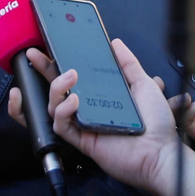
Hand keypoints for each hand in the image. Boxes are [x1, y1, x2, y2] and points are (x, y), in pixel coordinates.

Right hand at [8, 39, 179, 195]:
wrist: (160, 152)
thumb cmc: (156, 122)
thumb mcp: (144, 84)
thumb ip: (128, 64)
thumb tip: (114, 43)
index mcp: (101, 95)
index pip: (75, 77)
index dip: (60, 63)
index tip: (51, 47)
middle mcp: (89, 108)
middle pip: (57, 89)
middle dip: (43, 70)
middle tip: (34, 55)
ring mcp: (83, 124)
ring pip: (54, 106)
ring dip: (56, 88)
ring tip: (70, 77)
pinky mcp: (81, 139)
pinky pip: (61, 125)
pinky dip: (63, 111)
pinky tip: (74, 100)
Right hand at [177, 29, 194, 153]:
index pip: (180, 74)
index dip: (173, 67)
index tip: (174, 57)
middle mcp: (193, 98)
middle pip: (170, 90)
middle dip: (164, 83)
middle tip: (169, 76)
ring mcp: (194, 113)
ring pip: (171, 107)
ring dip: (174, 99)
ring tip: (187, 92)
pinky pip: (185, 121)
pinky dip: (190, 111)